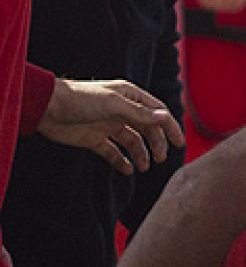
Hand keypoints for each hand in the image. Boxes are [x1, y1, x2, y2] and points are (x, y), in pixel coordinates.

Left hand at [36, 78, 184, 174]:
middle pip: (147, 129)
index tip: (178, 143)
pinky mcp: (94, 139)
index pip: (157, 112)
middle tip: (161, 159)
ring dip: (140, 154)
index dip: (169, 126)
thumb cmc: (80, 99)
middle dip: (156, 144)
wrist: (46, 108)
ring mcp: (108, 125)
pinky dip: (121, 161)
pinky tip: (127, 170)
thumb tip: (165, 117)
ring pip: (131, 141)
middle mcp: (121, 111)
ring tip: (145, 167)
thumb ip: (140, 113)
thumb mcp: (114, 104)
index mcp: (129, 97)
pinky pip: (113, 152)